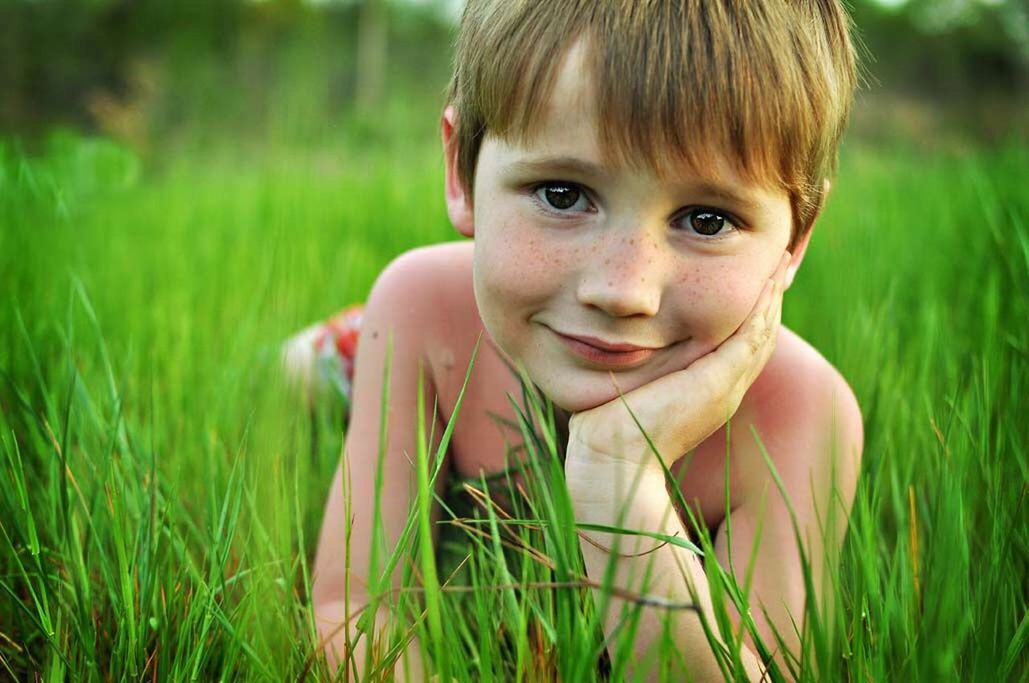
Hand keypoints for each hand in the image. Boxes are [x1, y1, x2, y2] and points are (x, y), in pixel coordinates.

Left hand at [566, 251, 790, 475]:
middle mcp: (725, 390)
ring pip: (762, 333)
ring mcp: (726, 388)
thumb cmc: (612, 426)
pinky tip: (766, 282)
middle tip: (778, 261)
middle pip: (760, 335)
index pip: (741, 344)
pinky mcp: (718, 384)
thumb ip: (645, 365)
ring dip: (771, 297)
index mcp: (710, 392)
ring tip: (779, 263)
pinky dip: (761, 309)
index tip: (755, 278)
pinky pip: (750, 338)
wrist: (614, 459)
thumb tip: (626, 340)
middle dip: (769, 298)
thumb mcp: (636, 386)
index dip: (752, 311)